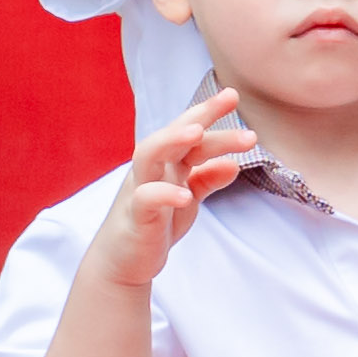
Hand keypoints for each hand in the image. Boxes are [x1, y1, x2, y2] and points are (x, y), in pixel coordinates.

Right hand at [93, 92, 252, 287]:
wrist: (124, 261)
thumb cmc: (156, 223)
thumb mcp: (188, 198)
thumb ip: (207, 179)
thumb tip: (233, 163)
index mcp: (168, 163)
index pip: (189, 131)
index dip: (208, 112)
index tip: (232, 94)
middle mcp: (153, 170)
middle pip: (172, 135)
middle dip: (199, 115)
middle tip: (231, 100)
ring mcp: (140, 190)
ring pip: (149, 155)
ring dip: (172, 141)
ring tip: (198, 133)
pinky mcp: (135, 216)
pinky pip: (146, 199)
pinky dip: (165, 194)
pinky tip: (186, 195)